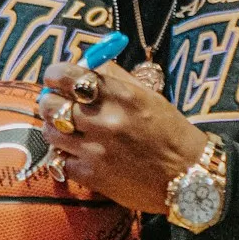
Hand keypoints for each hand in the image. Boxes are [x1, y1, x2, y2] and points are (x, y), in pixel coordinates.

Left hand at [38, 59, 211, 214]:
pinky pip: (60, 161)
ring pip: (50, 132)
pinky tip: (80, 154)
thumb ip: (115, 78)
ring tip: (69, 130)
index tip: (55, 78)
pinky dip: (66, 156)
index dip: (55, 75)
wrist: (188, 176)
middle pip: (51, 103)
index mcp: (121, 95)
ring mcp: (96, 150)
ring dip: (55, 128)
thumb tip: (85, 63)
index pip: (68, 75)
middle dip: (51, 101)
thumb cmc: (170, 132)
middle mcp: (105, 121)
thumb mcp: (148, 96)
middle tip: (58, 105)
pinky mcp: (91, 176)